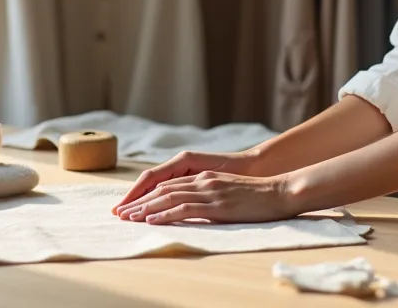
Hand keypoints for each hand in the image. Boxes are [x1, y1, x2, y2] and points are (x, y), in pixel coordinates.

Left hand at [114, 171, 298, 224]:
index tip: (130, 206)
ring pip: (168, 197)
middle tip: (119, 213)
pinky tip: (151, 220)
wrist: (278, 191)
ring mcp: (208, 191)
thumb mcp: (226, 190)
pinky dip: (164, 213)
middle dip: (138, 201)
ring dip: (145, 208)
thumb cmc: (256, 195)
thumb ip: (207, 194)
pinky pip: (184, 207)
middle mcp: (201, 180)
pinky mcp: (215, 204)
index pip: (167, 184)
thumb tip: (191, 207)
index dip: (146, 194)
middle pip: (161, 189)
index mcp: (203, 176)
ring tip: (128, 217)